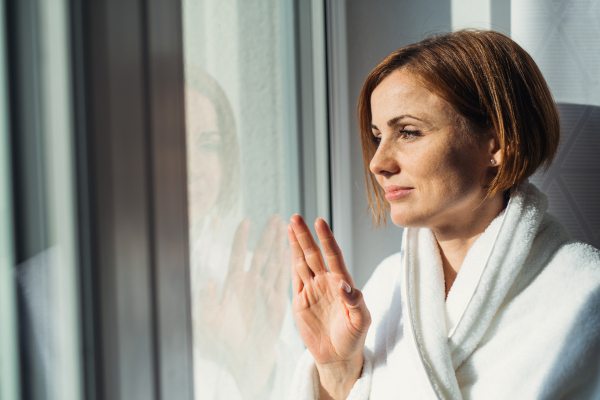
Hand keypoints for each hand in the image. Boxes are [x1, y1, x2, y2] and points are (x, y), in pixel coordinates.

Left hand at [195, 215, 290, 397]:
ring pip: (274, 262)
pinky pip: (283, 279)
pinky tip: (292, 252)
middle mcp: (250, 284)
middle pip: (260, 254)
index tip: (245, 222)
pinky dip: (287, 265)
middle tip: (276, 218)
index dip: (241, 239)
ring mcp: (265, 291)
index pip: (237, 256)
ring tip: (287, 229)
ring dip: (279, 246)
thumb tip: (208, 281)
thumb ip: (207, 301)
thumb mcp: (209, 321)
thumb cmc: (224, 341)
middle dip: (267, 236)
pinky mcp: (277, 300)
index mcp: (233, 285)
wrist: (244, 358)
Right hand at [288, 215, 370, 398]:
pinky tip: (288, 248)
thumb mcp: (360, 321)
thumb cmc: (354, 338)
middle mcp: (327, 282)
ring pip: (302, 261)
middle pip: (314, 254)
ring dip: (296, 244)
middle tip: (296, 217)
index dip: (326, 239)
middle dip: (305, 235)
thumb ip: (355, 301)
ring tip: (289, 225)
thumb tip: (343, 284)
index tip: (320, 222)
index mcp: (343, 283)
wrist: (338, 356)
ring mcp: (312, 289)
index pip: (333, 255)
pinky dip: (290, 261)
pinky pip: (294, 276)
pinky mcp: (300, 300)